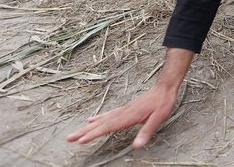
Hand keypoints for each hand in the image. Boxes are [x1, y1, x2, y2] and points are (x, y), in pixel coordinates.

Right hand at [67, 48, 192, 148]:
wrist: (165, 88)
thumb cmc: (162, 103)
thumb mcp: (158, 118)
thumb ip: (147, 132)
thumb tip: (137, 146)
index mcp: (128, 116)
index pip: (108, 127)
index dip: (94, 134)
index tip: (81, 140)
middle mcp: (122, 113)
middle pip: (100, 124)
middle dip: (84, 132)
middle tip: (69, 138)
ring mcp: (122, 110)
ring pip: (101, 119)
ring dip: (87, 127)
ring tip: (75, 133)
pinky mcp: (124, 109)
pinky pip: (107, 115)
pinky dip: (97, 118)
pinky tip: (91, 119)